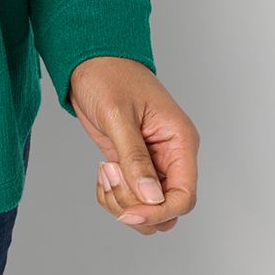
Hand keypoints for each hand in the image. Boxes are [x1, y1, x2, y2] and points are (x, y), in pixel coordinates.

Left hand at [67, 57, 198, 235]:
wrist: (90, 60)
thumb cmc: (108, 76)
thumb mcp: (119, 116)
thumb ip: (135, 158)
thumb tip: (153, 199)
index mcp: (179, 142)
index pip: (184, 197)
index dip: (159, 212)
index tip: (129, 213)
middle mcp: (171, 156)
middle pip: (166, 209)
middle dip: (136, 206)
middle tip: (110, 173)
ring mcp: (152, 163)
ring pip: (148, 208)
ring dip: (122, 202)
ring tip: (104, 170)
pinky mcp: (133, 165)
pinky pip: (131, 198)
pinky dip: (112, 196)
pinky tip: (102, 172)